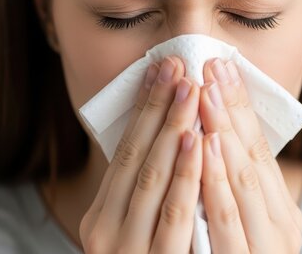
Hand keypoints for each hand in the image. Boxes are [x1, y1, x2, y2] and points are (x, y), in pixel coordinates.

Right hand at [79, 56, 202, 252]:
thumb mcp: (135, 224)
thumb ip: (146, 187)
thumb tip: (167, 130)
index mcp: (101, 216)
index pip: (125, 151)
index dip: (145, 108)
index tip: (161, 68)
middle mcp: (106, 233)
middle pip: (139, 158)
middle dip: (161, 109)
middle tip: (178, 66)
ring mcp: (129, 252)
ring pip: (155, 180)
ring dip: (174, 131)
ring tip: (190, 89)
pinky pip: (176, 215)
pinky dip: (189, 175)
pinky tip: (201, 140)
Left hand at [198, 58, 301, 252]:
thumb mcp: (249, 219)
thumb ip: (238, 184)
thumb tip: (215, 131)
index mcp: (281, 213)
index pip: (259, 150)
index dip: (241, 108)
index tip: (224, 68)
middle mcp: (278, 229)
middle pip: (250, 158)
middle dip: (229, 110)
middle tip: (212, 66)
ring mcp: (257, 248)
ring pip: (237, 182)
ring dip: (218, 133)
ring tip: (203, 90)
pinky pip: (216, 219)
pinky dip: (209, 180)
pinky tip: (199, 145)